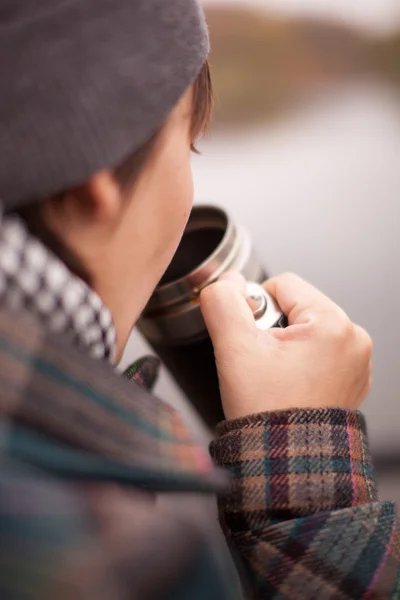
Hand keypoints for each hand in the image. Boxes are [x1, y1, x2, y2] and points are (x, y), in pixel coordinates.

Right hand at [200, 273, 371, 419]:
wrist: (285, 465)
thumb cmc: (268, 413)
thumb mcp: (234, 348)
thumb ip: (222, 302)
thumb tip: (224, 281)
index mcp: (334, 325)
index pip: (282, 284)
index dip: (255, 307)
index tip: (250, 340)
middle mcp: (353, 341)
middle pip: (295, 306)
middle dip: (269, 328)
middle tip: (261, 362)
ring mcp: (354, 362)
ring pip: (303, 330)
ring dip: (281, 346)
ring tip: (273, 376)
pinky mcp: (349, 380)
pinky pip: (316, 353)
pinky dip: (297, 362)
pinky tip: (286, 384)